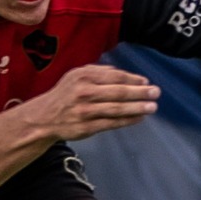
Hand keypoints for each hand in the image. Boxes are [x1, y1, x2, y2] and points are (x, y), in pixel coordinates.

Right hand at [22, 64, 158, 140]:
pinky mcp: (87, 127)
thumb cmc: (65, 94)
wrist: (44, 117)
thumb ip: (98, 72)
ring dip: (138, 108)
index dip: (133, 79)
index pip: (114, 76)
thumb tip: (123, 73)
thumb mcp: (76, 76)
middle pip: (118, 92)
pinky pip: (112, 123)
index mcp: (83, 76)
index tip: (146, 82)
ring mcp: (86, 111)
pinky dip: (128, 120)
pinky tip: (139, 118)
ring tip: (152, 107)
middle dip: (140, 93)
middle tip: (156, 93)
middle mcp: (84, 92)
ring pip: (117, 109)